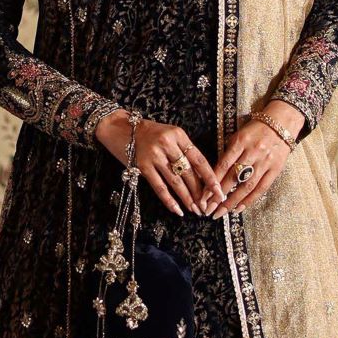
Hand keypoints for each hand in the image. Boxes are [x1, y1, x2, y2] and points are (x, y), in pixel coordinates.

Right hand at [95, 109, 224, 217]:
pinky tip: (177, 210)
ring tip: (195, 210)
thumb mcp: (170, 135)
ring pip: (176, 182)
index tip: (219, 192)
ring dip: (187, 198)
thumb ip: (184, 151)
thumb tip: (201, 178)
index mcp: (178, 135)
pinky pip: (159, 187)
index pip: (199, 160)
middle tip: (207, 206)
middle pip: (189, 173)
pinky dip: (169, 200)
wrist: (119, 128)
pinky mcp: (142, 166)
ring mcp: (154, 155)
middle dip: (200, 192)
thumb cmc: (148, 133)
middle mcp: (167, 144)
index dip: (210, 178)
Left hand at [200, 101, 305, 216]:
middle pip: (233, 178)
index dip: (212, 182)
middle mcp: (253, 152)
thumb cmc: (255, 129)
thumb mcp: (239, 135)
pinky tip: (238, 209)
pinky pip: (261, 188)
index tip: (202, 196)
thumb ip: (228, 153)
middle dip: (218, 196)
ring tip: (220, 212)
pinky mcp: (275, 169)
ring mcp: (265, 162)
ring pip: (246, 186)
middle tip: (207, 209)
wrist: (282, 122)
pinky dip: (249, 200)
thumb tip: (214, 175)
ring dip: (232, 202)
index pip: (223, 165)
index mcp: (240, 141)